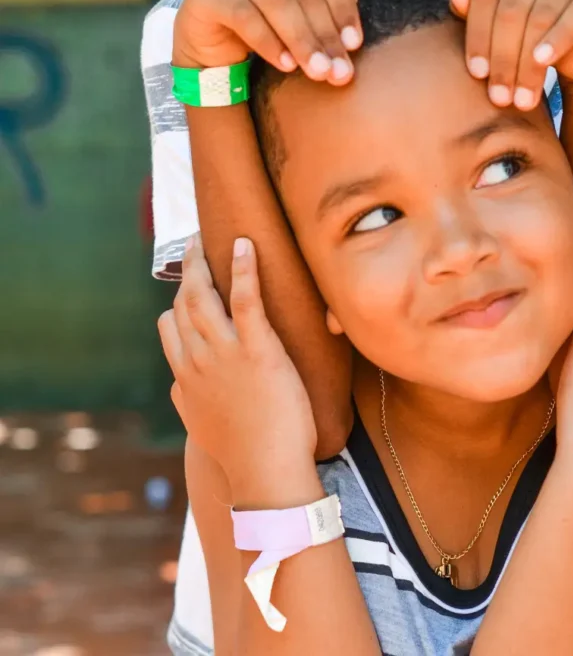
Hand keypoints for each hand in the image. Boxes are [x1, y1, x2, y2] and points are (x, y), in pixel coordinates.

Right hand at [158, 235, 317, 494]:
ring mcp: (226, 352)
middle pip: (185, 303)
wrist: (266, 471)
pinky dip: (244, 269)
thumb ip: (186, 399)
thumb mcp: (201, 425)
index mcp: (186, 376)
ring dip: (205, 263)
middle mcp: (199, 358)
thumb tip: (177, 385)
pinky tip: (245, 245)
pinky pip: (246, 300)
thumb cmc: (242, 452)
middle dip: (187, 270)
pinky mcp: (258, 349)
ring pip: (206, 296)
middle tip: (194, 246)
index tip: (184, 286)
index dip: (176, 303)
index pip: (170, 327)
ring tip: (209, 239)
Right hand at [172, 0, 361, 85]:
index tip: (354, 46)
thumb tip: (351, 41)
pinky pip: (244, 17)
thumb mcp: (303, 11)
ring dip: (302, 41)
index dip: (343, 10)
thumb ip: (329, 13)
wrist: (215, 35)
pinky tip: (287, 66)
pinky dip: (269, 43)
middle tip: (340, 71)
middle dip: (325, 34)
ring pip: (276, 2)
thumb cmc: (269, 19)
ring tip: (318, 72)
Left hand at [450, 0, 572, 110]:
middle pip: (512, 9)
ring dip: (528, 64)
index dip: (478, 36)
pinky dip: (558, 40)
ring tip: (520, 98)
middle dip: (504, 59)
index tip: (477, 74)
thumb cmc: (530, 30)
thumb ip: (474, 7)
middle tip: (499, 96)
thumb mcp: (497, 21)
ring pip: (541, 17)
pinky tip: (544, 61)